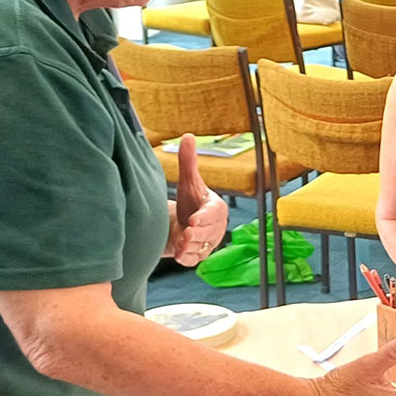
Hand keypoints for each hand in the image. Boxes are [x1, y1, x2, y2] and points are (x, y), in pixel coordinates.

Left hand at [168, 135, 227, 265]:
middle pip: (210, 232)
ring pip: (203, 247)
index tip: (193, 219)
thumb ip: (189, 162)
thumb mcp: (188, 182)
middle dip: (198, 234)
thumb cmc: (189, 201)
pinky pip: (196, 260)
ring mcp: (208, 242)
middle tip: (187, 234)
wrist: (183, 222)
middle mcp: (215, 226)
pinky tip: (179, 255)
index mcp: (216, 208)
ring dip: (192, 247)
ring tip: (181, 245)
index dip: (204, 217)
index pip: (213, 213)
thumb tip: (188, 136)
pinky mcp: (199, 255)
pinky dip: (188, 259)